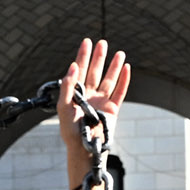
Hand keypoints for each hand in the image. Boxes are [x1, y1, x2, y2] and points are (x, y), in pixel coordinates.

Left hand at [56, 38, 133, 178]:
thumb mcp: (63, 107)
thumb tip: (72, 66)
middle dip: (99, 57)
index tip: (87, 42)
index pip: (80, 70)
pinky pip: (120, 92)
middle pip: (96, 72)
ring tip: (119, 53)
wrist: (84, 148)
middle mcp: (90, 95)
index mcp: (76, 93)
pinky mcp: (112, 110)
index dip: (83, 56)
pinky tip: (126, 68)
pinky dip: (124, 80)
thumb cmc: (70, 131)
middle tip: (102, 43)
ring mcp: (102, 102)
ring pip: (109, 80)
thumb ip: (67, 86)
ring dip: (114, 66)